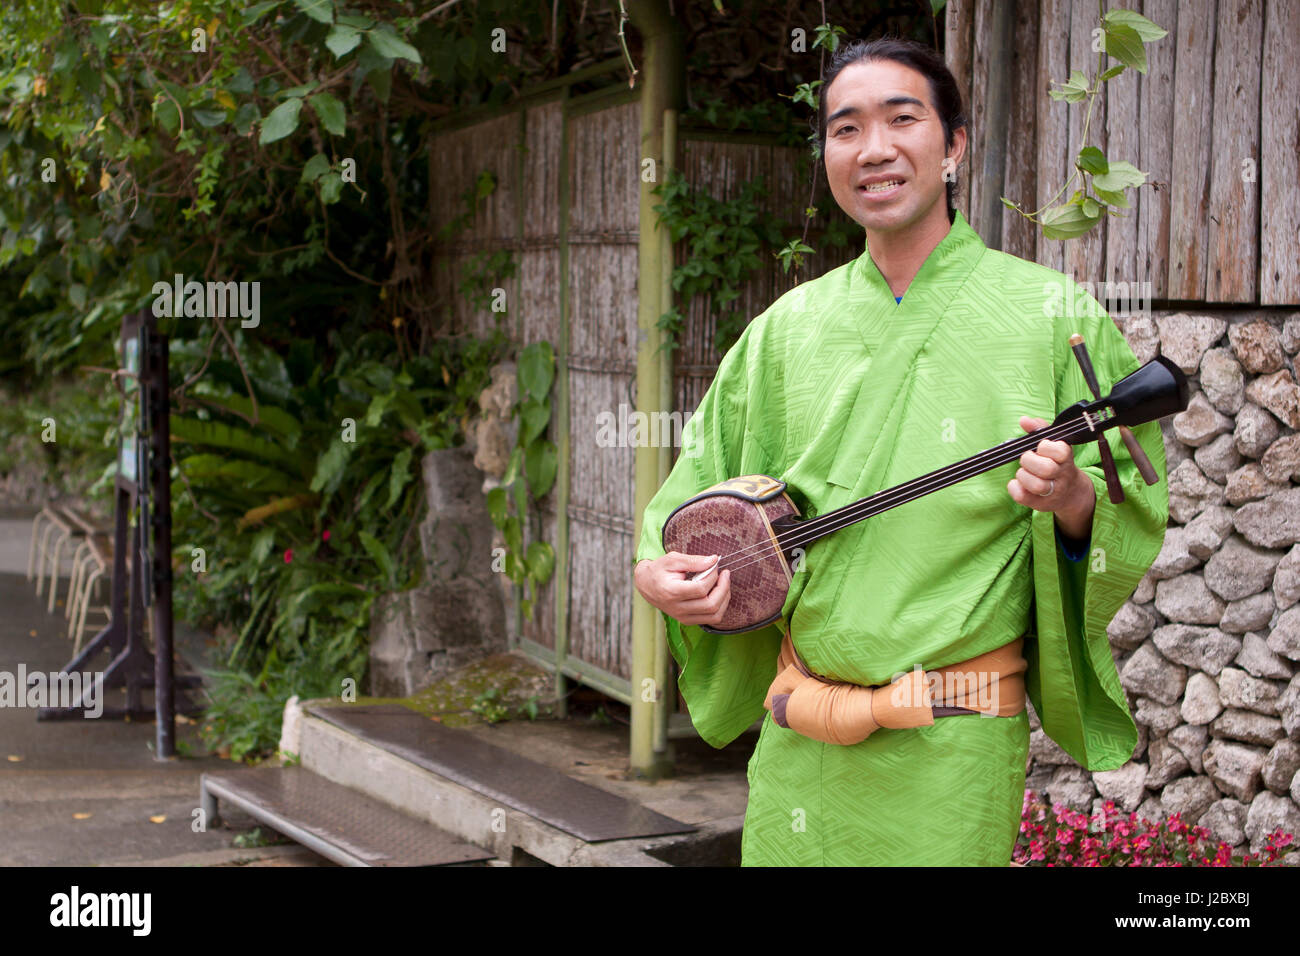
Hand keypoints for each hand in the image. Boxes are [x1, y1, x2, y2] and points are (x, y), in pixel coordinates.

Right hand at [634, 552, 731, 626]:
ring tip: (724, 584)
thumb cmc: (659, 570)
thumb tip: (714, 560)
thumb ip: (694, 560)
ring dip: (724, 599)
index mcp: (672, 592)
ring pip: (714, 615)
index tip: (715, 565)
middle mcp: (677, 608)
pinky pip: (711, 619)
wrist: (646, 585)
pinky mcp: (687, 620)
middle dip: (723, 588)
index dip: (713, 576)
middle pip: (710, 604)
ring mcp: (683, 617)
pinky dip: (720, 607)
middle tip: (725, 574)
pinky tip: (718, 593)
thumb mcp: (673, 559)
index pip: (700, 589)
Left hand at [1006, 416, 1095, 540]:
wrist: (1071, 492)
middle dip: (1030, 461)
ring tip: (1024, 473)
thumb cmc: (1057, 462)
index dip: (1045, 447)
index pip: (1059, 451)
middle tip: (1027, 460)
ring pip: (1037, 486)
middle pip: (1046, 469)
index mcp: (1066, 458)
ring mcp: (1053, 492)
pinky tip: (1017, 483)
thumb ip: (1039, 429)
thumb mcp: (1053, 443)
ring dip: (1023, 476)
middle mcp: (1062, 476)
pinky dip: (1015, 488)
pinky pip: (1024, 497)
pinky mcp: (1041, 504)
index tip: (1041, 447)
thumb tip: (1024, 420)